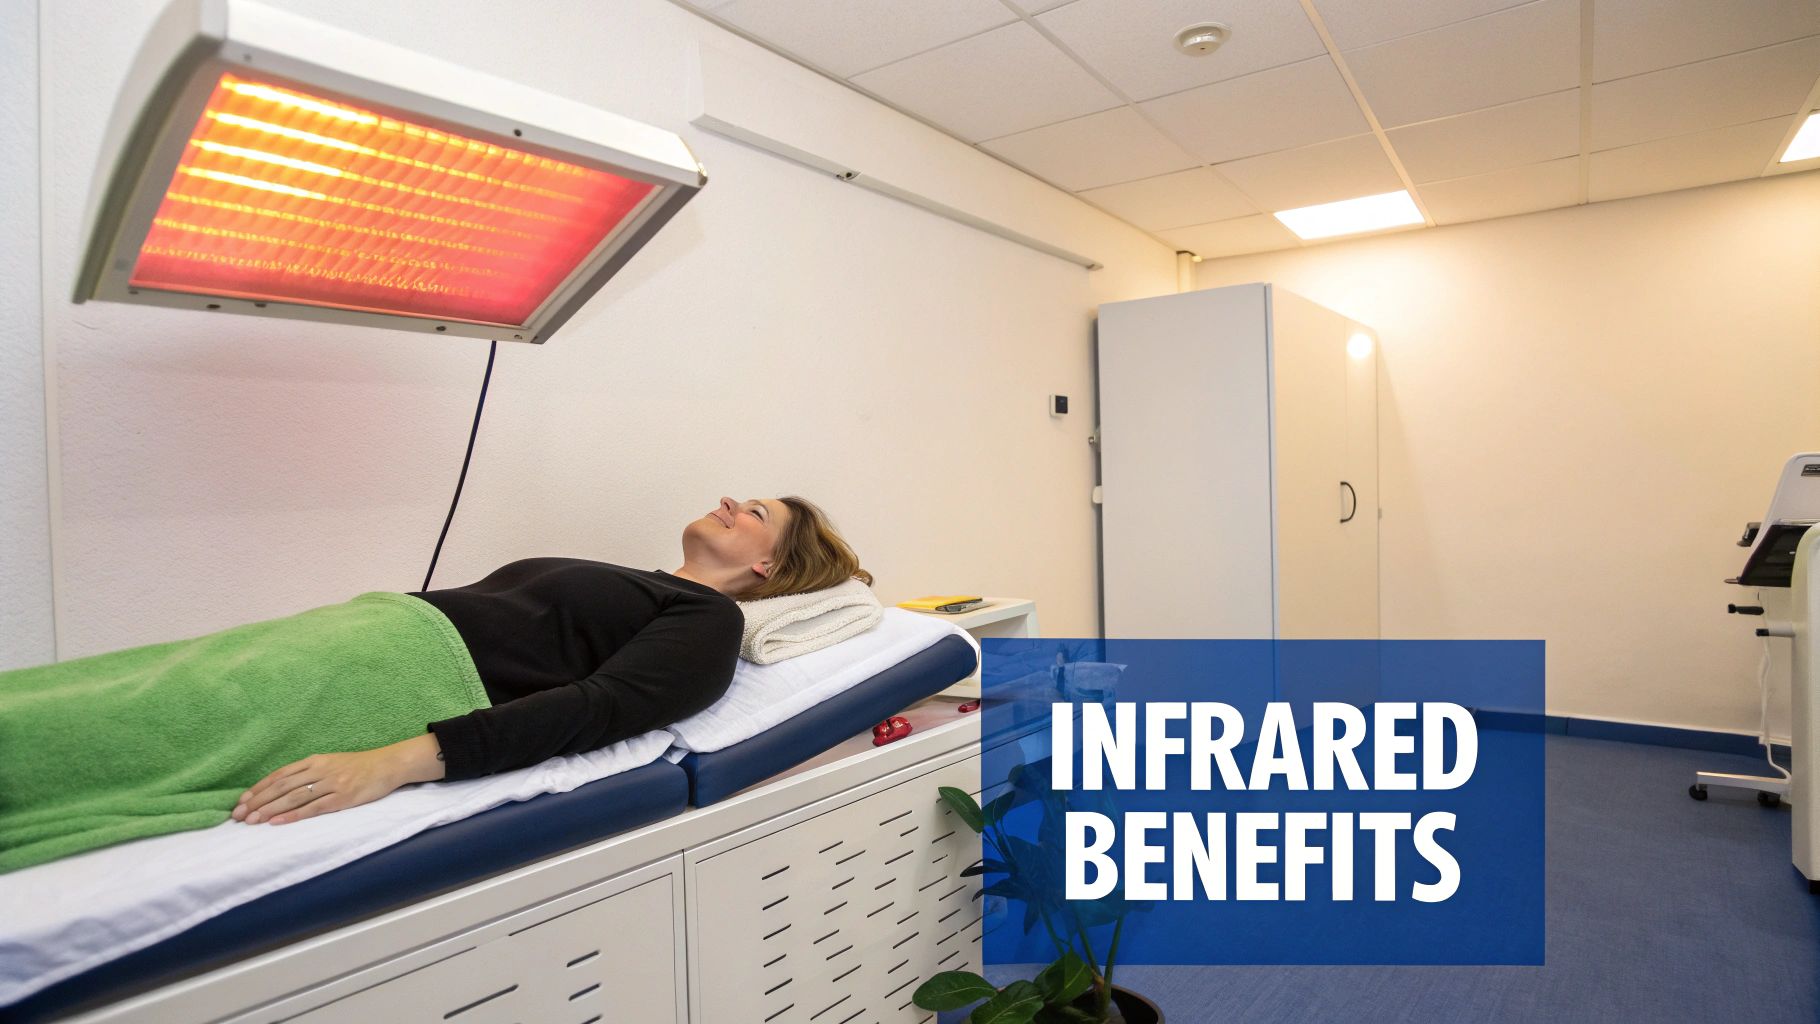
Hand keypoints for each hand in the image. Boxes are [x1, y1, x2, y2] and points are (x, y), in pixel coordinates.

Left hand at [233, 748, 409, 825]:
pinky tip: (278, 822)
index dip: (258, 789)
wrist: (388, 765)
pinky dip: (293, 815)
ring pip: (293, 797)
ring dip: (270, 810)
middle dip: (258, 802)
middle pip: (281, 787)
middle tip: (238, 816)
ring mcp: (331, 784)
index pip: (279, 776)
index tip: (241, 802)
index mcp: (314, 761)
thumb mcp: (331, 763)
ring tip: (252, 821)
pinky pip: (314, 808)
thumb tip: (282, 787)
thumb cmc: (358, 766)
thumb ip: (309, 772)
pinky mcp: (343, 798)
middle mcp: (319, 771)